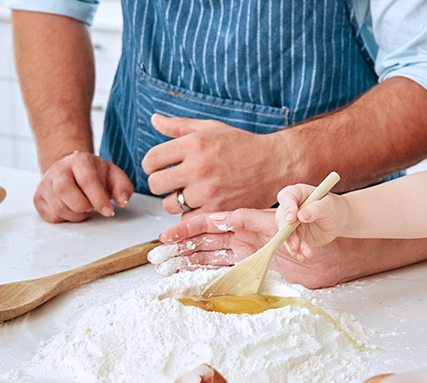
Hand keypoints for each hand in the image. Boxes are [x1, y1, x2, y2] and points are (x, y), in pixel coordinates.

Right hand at [33, 152, 132, 222]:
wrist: (73, 170)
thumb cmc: (95, 175)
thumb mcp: (114, 176)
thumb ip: (123, 188)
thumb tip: (123, 202)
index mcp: (80, 161)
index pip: (86, 180)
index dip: (98, 199)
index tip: (108, 211)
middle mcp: (59, 170)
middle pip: (63, 190)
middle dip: (82, 206)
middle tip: (91, 208)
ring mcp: (46, 183)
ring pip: (58, 207)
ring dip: (76, 215)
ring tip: (84, 209)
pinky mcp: (39, 198)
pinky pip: (50, 216)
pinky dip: (65, 219)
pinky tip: (72, 210)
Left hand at [141, 114, 290, 214]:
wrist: (275, 164)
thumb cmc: (243, 146)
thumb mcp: (211, 128)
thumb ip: (179, 126)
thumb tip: (154, 119)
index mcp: (193, 144)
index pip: (151, 160)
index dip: (151, 165)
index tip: (159, 168)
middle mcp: (198, 168)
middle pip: (156, 185)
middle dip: (161, 184)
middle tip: (174, 182)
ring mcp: (208, 191)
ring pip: (170, 205)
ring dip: (177, 201)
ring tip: (191, 193)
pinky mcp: (218, 210)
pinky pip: (188, 220)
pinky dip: (192, 215)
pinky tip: (202, 204)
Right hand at [152, 209, 346, 288]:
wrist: (336, 235)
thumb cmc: (324, 216)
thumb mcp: (315, 210)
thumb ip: (301, 214)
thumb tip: (295, 219)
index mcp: (253, 217)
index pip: (215, 220)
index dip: (189, 227)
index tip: (168, 234)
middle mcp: (246, 233)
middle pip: (205, 238)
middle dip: (180, 246)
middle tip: (157, 254)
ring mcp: (249, 250)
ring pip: (211, 255)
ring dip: (188, 262)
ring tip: (165, 268)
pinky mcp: (255, 266)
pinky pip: (225, 270)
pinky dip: (206, 274)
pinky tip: (188, 278)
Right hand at [275, 184, 349, 259]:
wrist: (339, 221)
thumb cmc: (334, 207)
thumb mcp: (328, 206)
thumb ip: (315, 209)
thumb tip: (301, 216)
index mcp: (298, 193)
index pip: (286, 197)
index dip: (287, 207)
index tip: (292, 219)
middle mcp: (291, 207)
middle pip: (282, 218)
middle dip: (287, 233)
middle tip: (295, 244)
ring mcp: (291, 222)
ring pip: (286, 234)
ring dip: (293, 245)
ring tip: (307, 253)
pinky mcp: (295, 235)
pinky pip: (292, 244)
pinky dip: (297, 252)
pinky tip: (304, 256)